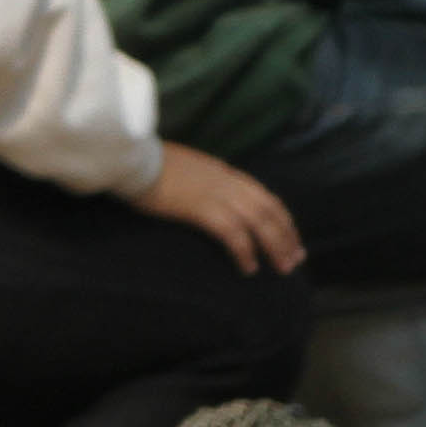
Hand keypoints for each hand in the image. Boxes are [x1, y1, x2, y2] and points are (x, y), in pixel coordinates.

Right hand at [125, 140, 304, 274]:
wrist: (130, 158)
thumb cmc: (148, 163)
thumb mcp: (186, 168)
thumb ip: (205, 180)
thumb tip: (210, 195)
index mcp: (225, 173)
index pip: (265, 197)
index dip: (282, 220)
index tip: (291, 238)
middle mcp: (228, 182)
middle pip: (269, 210)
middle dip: (286, 237)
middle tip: (295, 260)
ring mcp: (216, 194)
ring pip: (259, 222)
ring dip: (274, 247)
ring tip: (282, 268)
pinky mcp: (201, 208)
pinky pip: (233, 233)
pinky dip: (245, 251)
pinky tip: (249, 267)